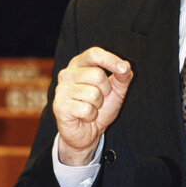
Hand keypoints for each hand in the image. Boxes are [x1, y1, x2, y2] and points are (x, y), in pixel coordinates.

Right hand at [53, 47, 132, 164]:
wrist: (87, 132)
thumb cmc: (100, 108)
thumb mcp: (116, 91)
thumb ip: (122, 77)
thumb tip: (126, 66)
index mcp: (79, 64)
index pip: (94, 54)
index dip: (110, 59)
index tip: (124, 68)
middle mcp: (66, 74)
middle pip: (97, 75)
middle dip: (106, 91)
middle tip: (99, 99)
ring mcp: (60, 90)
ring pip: (93, 94)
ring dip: (98, 105)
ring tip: (91, 108)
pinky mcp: (59, 106)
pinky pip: (86, 109)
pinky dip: (91, 116)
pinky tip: (84, 117)